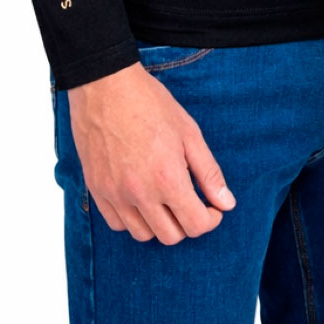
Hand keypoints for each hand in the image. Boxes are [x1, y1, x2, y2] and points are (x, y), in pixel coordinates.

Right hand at [68, 62, 235, 243]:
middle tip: (191, 202)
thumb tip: (227, 203)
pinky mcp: (96, 190)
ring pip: (142, 235)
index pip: (195, 225)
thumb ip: (209, 172)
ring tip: (165, 200)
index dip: (211, 219)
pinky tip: (141, 199)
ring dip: (160, 224)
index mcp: (167, 179)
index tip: (212, 207)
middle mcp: (140, 193)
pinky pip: (116, 224)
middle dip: (187, 224)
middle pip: (171, 236)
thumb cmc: (150, 104)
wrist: (105, 87)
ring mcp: (114, 194)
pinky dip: (132, 219)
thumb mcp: (189, 133)